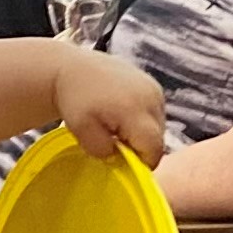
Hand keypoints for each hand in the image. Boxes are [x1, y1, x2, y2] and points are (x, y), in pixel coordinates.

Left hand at [49, 44, 167, 164]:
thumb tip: (120, 158)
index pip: (154, 149)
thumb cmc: (75, 100)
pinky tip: (123, 114)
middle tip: (115, 141)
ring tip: (117, 126)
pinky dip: (143, 120)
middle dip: (139, 147)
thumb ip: (103, 151)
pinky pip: (156, 113)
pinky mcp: (154, 85)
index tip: (123, 161)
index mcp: (134, 110)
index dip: (141, 163)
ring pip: (159, 127)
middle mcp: (151, 97)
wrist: (73, 69)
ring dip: (142, 134)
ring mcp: (155, 89)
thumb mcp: (81, 132)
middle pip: (158, 138)